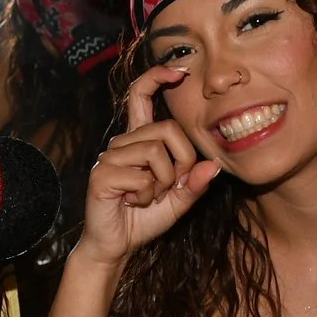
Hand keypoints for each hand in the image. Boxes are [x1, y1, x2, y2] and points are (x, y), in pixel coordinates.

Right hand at [72, 65, 221, 267]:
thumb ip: (193, 184)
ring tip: (147, 197)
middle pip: (167, 130)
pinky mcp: (102, 174)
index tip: (178, 71)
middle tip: (170, 186)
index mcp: (138, 141)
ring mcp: (109, 157)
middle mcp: (122, 143)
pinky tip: (133, 203)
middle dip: (181, 161)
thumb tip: (214, 166)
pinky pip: (141, 175)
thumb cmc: (143, 220)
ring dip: (162, 182)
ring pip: (155, 152)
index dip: (156, 77)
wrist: (116, 246)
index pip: (141, 96)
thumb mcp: (178, 202)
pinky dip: (146, 194)